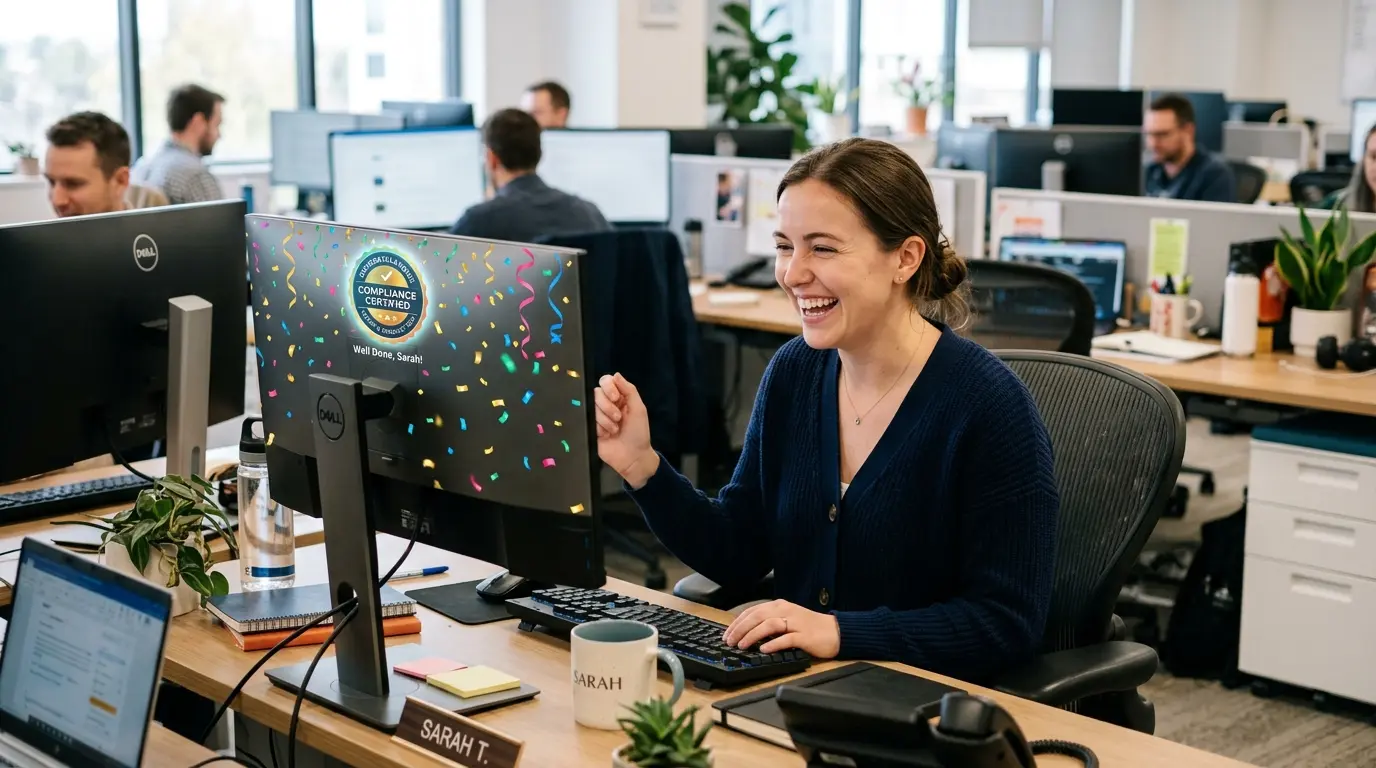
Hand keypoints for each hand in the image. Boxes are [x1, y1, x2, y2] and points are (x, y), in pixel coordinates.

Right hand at [593, 373, 658, 488]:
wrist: (632, 457)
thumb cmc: (638, 433)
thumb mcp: (639, 409)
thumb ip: (629, 390)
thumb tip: (616, 374)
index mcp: (618, 397)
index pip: (605, 381)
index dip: (608, 387)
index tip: (615, 397)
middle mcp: (606, 404)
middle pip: (596, 393)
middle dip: (608, 406)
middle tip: (618, 418)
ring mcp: (596, 416)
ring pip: (591, 407)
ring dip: (605, 419)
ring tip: (615, 430)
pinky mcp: (589, 428)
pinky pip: (587, 420)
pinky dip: (599, 428)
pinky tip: (606, 435)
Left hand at [723, 600, 840, 658]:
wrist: (836, 631)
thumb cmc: (810, 627)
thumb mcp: (787, 619)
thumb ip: (769, 622)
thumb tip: (746, 631)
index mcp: (779, 606)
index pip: (753, 611)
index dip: (737, 622)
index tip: (727, 634)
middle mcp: (786, 611)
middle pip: (758, 616)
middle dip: (740, 629)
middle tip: (730, 641)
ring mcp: (795, 623)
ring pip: (769, 625)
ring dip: (753, 635)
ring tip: (742, 645)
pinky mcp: (804, 636)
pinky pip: (786, 639)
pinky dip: (773, 644)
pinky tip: (764, 650)